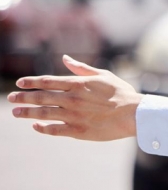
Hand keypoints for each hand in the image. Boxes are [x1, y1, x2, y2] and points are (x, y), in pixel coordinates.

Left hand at [7, 54, 141, 140]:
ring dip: (27, 113)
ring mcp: (73, 116)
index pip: (47, 81)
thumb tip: (65, 58)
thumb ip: (81, 68)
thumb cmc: (121, 92)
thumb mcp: (103, 75)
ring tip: (16, 112)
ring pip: (43, 114)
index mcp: (78, 84)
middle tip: (11, 98)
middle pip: (41, 98)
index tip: (20, 83)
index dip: (31, 82)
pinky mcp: (77, 131)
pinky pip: (54, 130)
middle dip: (23, 98)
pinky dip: (42, 128)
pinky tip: (35, 126)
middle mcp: (72, 99)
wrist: (133, 114)